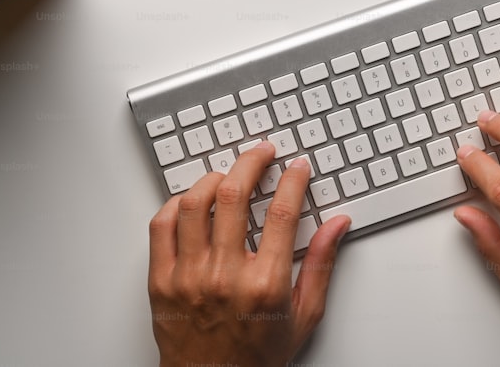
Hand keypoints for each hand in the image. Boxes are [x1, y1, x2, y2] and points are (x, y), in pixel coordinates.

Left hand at [148, 142, 350, 366]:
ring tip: (227, 173)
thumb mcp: (305, 314)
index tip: (297, 167)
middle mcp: (225, 275)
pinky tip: (192, 201)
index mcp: (265, 284)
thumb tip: (337, 224)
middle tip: (262, 152)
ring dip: (214, 178)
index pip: (283, 213)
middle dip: (252, 161)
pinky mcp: (162, 281)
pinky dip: (176, 204)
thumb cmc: (257, 355)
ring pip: (195, 204)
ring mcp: (189, 276)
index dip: (293, 180)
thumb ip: (323, 264)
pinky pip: (162, 226)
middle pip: (235, 195)